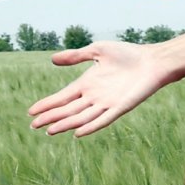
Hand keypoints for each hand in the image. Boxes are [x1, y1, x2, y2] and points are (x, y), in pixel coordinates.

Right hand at [30, 41, 168, 136]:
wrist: (153, 60)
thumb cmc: (128, 54)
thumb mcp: (98, 51)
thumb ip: (76, 56)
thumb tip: (53, 59)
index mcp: (87, 83)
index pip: (62, 97)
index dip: (47, 104)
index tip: (31, 112)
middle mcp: (94, 96)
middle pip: (68, 110)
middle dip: (51, 117)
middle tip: (33, 126)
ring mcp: (107, 103)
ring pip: (81, 117)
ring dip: (66, 124)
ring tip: (50, 131)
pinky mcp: (121, 107)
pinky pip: (103, 120)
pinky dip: (91, 127)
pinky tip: (78, 133)